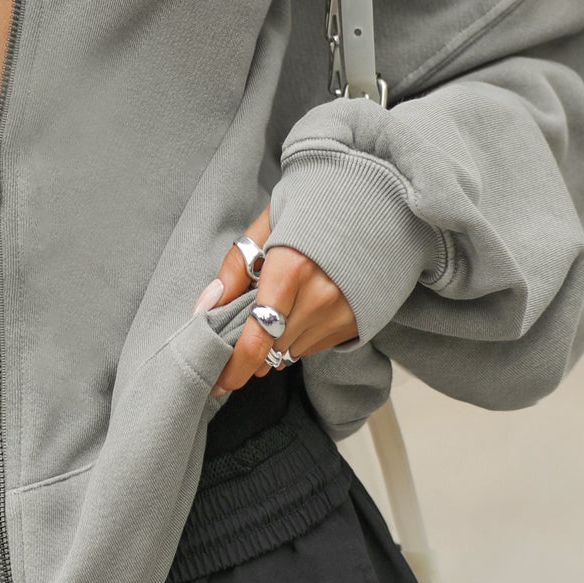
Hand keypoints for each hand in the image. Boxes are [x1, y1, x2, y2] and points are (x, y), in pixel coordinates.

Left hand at [194, 204, 358, 398]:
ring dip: (275, 344)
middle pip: (273, 350)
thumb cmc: (315, 205)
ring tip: (273, 313)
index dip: (234, 366)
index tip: (218, 381)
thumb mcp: (268, 224)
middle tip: (236, 339)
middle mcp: (321, 297)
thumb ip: (236, 267)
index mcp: (291, 268)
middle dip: (250, 350)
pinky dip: (298, 337)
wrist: (377, 201)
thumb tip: (206, 307)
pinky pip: (315, 346)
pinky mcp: (358, 321)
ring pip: (293, 351)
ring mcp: (344, 312)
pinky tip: (298, 310)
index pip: (257, 337)